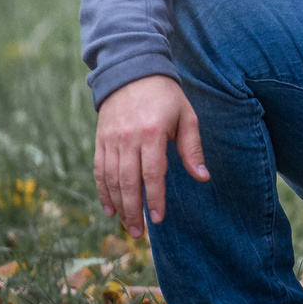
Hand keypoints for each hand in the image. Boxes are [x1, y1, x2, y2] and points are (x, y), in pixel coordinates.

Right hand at [93, 74, 207, 238]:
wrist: (131, 71)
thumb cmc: (166, 95)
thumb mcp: (186, 115)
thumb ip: (192, 148)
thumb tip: (202, 177)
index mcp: (152, 131)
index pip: (153, 172)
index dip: (155, 197)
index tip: (158, 218)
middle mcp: (128, 138)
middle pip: (128, 182)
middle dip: (134, 210)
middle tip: (140, 233)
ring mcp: (111, 140)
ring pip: (112, 180)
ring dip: (119, 206)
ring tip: (128, 226)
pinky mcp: (100, 140)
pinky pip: (99, 171)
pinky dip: (103, 192)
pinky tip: (110, 209)